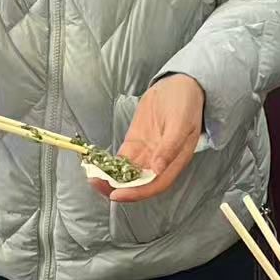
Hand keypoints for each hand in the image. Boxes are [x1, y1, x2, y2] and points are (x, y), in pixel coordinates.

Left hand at [92, 75, 204, 202]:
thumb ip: (171, 147)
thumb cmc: (187, 103)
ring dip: (110, 177)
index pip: (155, 184)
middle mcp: (159, 161)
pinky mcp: (135, 142)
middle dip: (117, 187)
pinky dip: (109, 164)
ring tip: (92, 176)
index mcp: (174, 161)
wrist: (180, 85)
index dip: (136, 193)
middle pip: (138, 183)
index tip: (117, 194)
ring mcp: (146, 152)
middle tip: (97, 183)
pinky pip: (121, 159)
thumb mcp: (182, 123)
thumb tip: (158, 169)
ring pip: (127, 173)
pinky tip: (96, 164)